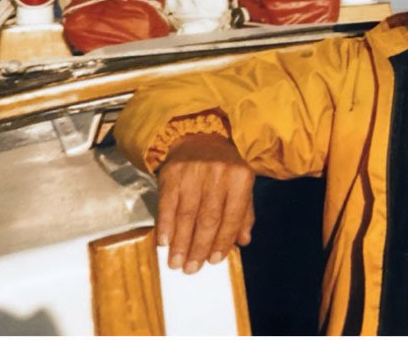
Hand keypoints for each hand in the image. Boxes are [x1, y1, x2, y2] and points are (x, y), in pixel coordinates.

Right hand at [155, 133, 255, 273]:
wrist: (199, 139)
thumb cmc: (224, 169)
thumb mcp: (241, 185)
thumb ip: (244, 213)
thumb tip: (243, 242)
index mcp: (240, 178)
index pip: (232, 216)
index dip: (223, 241)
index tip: (214, 261)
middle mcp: (218, 174)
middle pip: (208, 219)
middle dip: (199, 248)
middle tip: (191, 269)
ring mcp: (194, 173)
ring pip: (187, 215)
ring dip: (181, 243)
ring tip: (176, 263)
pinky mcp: (172, 173)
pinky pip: (167, 205)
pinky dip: (165, 226)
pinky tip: (164, 243)